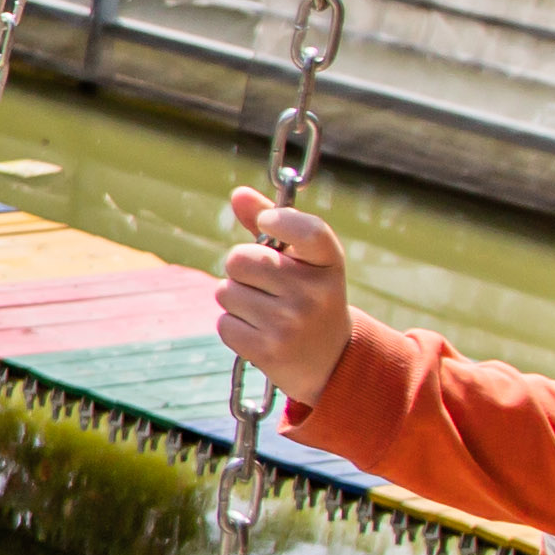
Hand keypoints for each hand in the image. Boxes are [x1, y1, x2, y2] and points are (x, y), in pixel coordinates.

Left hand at [210, 186, 354, 399]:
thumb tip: (238, 194)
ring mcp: (291, 324)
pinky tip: (260, 331)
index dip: (279, 219)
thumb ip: (273, 224)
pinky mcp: (268, 350)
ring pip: (226, 292)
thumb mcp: (304, 260)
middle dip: (241, 268)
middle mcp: (313, 293)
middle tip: (263, 283)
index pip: (307, 230)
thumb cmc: (309, 296)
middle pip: (240, 259)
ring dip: (236, 299)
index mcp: (328, 263)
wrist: (330, 359)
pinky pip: (224, 322)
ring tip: (265, 311)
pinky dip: (234, 326)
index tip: (266, 223)